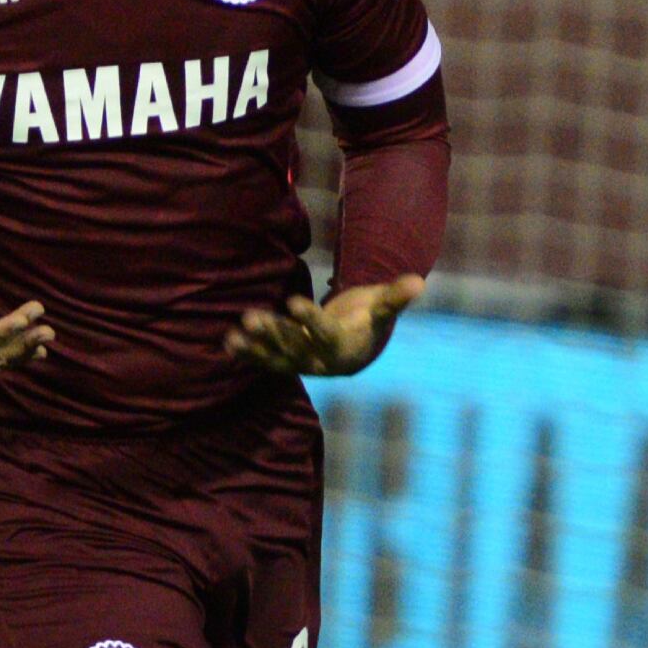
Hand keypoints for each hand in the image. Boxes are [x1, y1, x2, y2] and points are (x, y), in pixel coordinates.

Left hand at [227, 275, 424, 377]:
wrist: (355, 348)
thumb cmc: (368, 320)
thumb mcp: (381, 308)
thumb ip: (395, 297)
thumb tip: (419, 282)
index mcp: (344, 348)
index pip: (325, 333)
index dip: (309, 318)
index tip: (292, 301)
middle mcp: (321, 362)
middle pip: (295, 347)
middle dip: (274, 333)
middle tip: (252, 317)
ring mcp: (302, 365)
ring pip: (277, 357)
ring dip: (255, 346)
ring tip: (235, 333)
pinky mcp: (287, 364)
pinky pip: (266, 362)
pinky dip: (248, 355)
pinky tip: (228, 344)